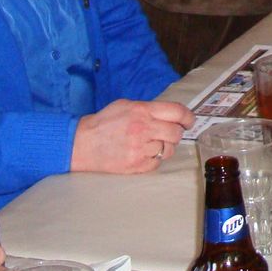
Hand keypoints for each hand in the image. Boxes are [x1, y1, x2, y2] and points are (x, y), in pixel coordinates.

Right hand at [71, 98, 195, 175]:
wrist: (82, 144)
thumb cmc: (104, 122)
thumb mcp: (125, 105)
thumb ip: (148, 108)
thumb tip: (170, 114)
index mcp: (142, 111)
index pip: (177, 112)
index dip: (188, 117)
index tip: (189, 121)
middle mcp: (143, 129)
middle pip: (176, 133)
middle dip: (175, 133)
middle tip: (167, 133)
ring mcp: (141, 149)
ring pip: (168, 149)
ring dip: (164, 146)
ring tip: (151, 144)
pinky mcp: (137, 165)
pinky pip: (157, 162)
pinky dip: (153, 158)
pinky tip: (142, 153)